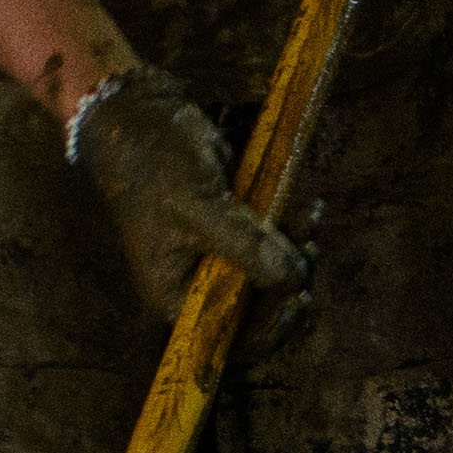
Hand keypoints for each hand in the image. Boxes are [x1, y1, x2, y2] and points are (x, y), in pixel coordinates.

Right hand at [64, 62, 310, 328]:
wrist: (141, 114)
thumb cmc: (155, 167)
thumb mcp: (199, 209)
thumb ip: (246, 248)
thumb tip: (295, 279)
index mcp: (175, 296)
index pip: (229, 338)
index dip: (269, 329)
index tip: (299, 297)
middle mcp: (196, 283)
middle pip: (257, 306)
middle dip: (289, 279)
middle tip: (311, 247)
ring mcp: (215, 254)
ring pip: (270, 271)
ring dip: (296, 248)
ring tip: (310, 212)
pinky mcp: (230, 225)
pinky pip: (268, 240)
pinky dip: (289, 227)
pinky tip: (306, 204)